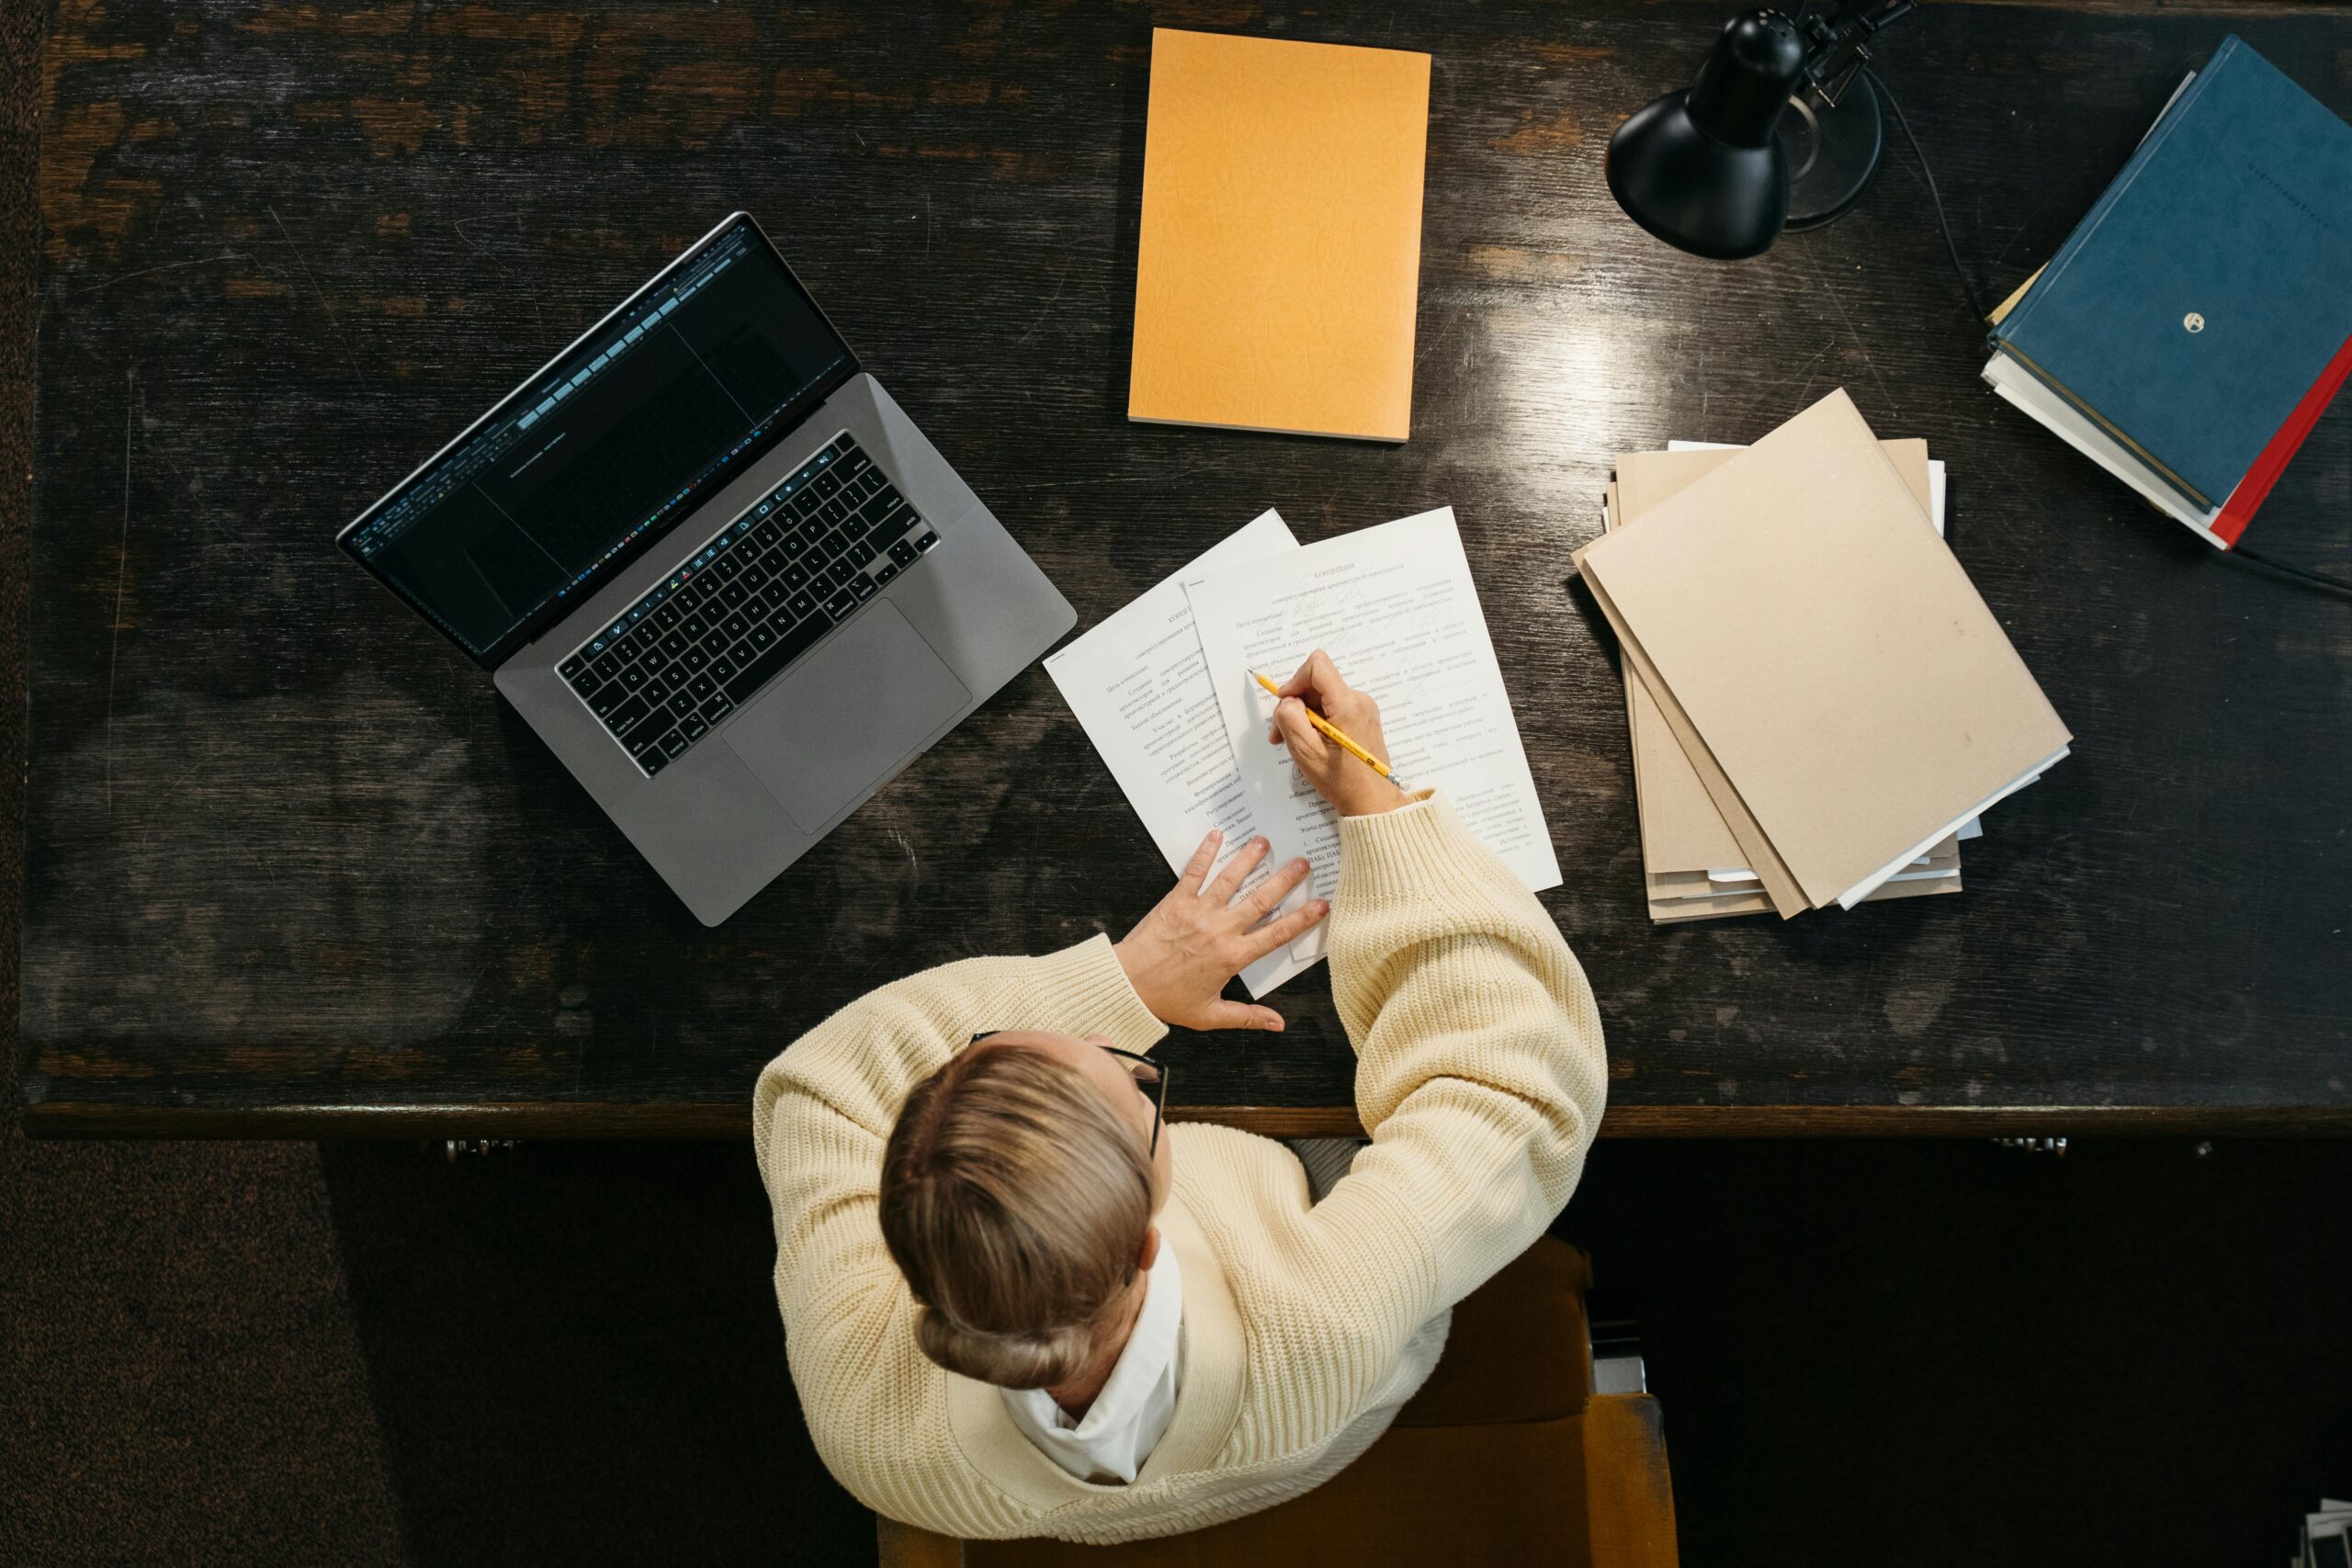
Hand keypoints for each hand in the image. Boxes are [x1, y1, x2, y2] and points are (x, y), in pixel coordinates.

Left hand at [1113, 830, 1326, 1031]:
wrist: (1128, 985)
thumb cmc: (1168, 1001)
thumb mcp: (1211, 1015)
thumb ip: (1247, 1017)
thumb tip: (1278, 1025)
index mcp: (1233, 957)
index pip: (1276, 935)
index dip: (1302, 919)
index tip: (1322, 904)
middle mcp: (1220, 930)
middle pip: (1260, 901)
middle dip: (1284, 880)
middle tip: (1302, 863)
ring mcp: (1199, 912)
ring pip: (1230, 880)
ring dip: (1249, 859)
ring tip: (1264, 842)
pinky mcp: (1177, 901)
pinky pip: (1194, 872)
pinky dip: (1206, 852)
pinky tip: (1217, 835)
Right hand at [1265, 650, 1406, 817]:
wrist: (1373, 802)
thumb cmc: (1342, 782)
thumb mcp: (1306, 752)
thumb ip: (1290, 719)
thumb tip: (1288, 701)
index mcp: (1347, 705)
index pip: (1317, 666)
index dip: (1294, 680)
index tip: (1284, 704)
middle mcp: (1359, 699)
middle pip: (1316, 682)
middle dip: (1294, 704)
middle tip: (1280, 734)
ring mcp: (1363, 707)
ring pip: (1322, 696)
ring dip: (1303, 715)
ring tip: (1296, 743)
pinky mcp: (1362, 716)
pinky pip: (1332, 707)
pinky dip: (1316, 721)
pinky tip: (1312, 743)